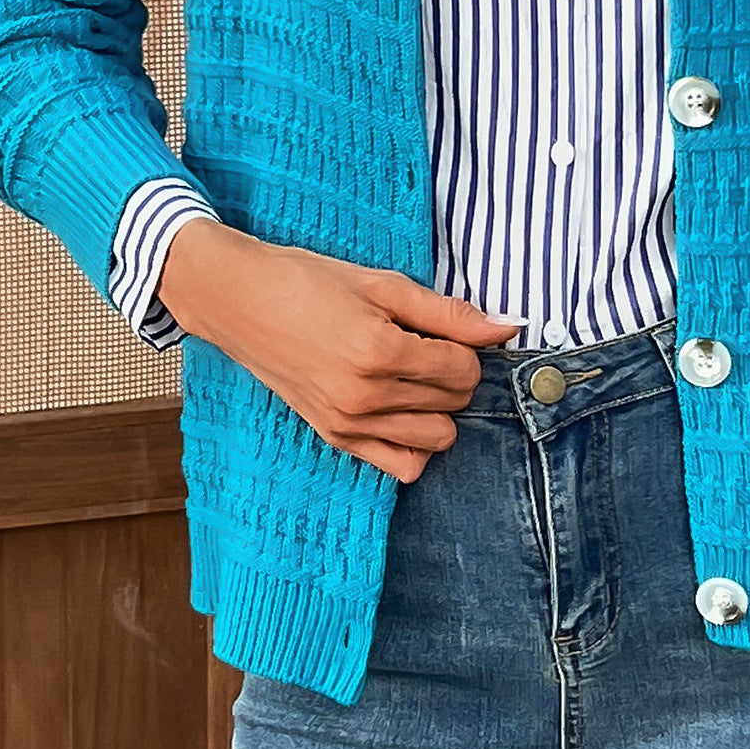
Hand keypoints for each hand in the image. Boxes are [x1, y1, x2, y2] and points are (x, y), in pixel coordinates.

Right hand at [157, 219, 520, 481]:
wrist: (240, 301)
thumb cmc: (309, 282)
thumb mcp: (383, 284)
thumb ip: (449, 312)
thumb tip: (509, 328)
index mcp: (379, 351)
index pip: (463, 368)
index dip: (465, 346)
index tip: (442, 329)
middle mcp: (365, 396)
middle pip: (455, 402)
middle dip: (454, 374)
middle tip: (425, 346)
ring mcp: (348, 423)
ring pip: (438, 439)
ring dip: (439, 409)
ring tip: (413, 377)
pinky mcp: (335, 438)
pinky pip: (401, 466)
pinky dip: (414, 443)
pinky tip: (401, 409)